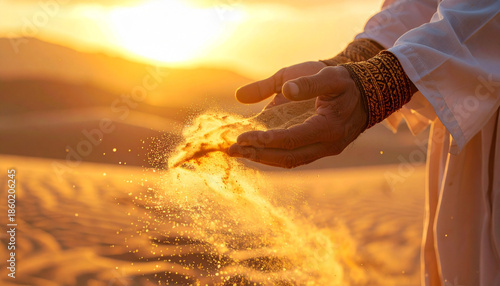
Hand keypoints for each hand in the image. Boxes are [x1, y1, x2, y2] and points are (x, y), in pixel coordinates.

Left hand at [228, 66, 367, 167]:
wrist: (369, 92)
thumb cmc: (343, 80)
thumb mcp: (325, 74)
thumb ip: (299, 83)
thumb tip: (258, 92)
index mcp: (329, 127)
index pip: (292, 139)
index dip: (266, 140)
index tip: (242, 138)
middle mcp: (328, 145)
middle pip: (289, 158)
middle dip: (259, 155)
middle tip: (233, 150)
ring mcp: (326, 150)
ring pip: (292, 162)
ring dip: (264, 159)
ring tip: (240, 154)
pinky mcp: (321, 149)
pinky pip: (295, 158)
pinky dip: (275, 156)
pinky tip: (257, 151)